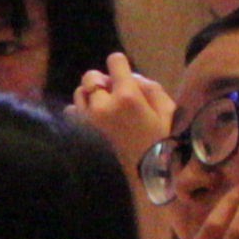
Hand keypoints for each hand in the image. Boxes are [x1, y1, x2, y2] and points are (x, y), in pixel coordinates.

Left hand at [70, 54, 173, 171]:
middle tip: (116, 95)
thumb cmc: (163, 142)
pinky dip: (80, 112)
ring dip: (91, 95)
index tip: (126, 77)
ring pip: (79, 92)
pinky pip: (71, 112)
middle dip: (103, 81)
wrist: (148, 177)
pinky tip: (95, 120)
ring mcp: (88, 121)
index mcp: (127, 96)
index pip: (114, 60)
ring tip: (106, 108)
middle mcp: (102, 105)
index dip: (121, 66)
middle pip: (91, 76)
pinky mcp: (81, 134)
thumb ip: (148, 87)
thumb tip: (130, 77)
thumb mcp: (167, 109)